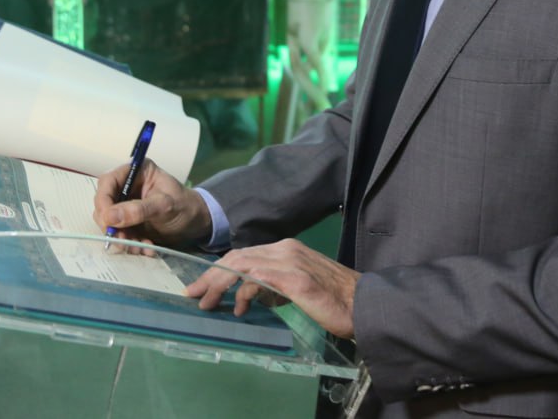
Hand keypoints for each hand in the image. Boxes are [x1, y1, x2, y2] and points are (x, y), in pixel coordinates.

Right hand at [93, 159, 211, 249]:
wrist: (196, 222)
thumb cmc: (184, 206)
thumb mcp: (164, 206)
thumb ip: (138, 210)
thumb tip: (109, 216)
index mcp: (136, 172)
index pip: (108, 182)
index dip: (103, 201)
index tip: (107, 221)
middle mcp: (127, 186)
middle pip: (104, 204)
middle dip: (112, 225)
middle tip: (123, 240)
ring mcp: (126, 204)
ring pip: (110, 222)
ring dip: (121, 237)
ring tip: (139, 247)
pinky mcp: (128, 221)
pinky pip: (119, 233)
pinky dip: (129, 243)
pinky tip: (145, 247)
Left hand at [186, 239, 358, 339]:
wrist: (365, 304)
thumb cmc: (336, 301)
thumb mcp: (301, 288)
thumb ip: (278, 286)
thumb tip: (254, 295)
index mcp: (288, 250)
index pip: (244, 254)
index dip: (219, 270)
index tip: (202, 286)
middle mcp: (287, 249)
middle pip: (237, 256)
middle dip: (211, 276)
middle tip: (193, 294)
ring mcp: (290, 261)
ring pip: (242, 264)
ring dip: (218, 283)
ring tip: (206, 302)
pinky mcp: (295, 278)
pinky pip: (257, 278)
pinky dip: (241, 291)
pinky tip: (239, 307)